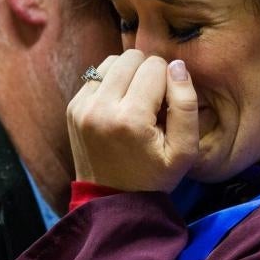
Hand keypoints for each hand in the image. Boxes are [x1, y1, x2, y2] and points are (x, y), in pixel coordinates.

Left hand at [66, 50, 198, 192]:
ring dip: (128, 75)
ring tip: (135, 103)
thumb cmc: (154, 177)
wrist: (112, 201)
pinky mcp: (73, 108)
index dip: (168, 83)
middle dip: (148, 74)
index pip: (156, 66)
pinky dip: (111, 84)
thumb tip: (176, 65)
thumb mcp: (185, 150)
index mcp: (130, 118)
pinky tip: (119, 107)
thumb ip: (186, 104)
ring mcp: (82, 106)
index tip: (166, 109)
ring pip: (113, 61)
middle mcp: (101, 108)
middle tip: (152, 104)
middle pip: (132, 58)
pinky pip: (97, 74)